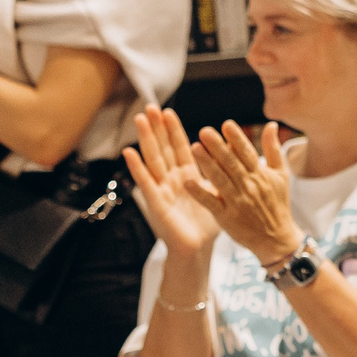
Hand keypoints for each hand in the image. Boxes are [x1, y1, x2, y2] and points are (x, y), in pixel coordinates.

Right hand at [121, 105, 221, 257]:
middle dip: (157, 128)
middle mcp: (172, 180)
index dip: (173, 130)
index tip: (168, 111)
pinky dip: (137, 168)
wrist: (197, 250)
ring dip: (146, 140)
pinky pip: (146, 183)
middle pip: (163, 148)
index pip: (179, 147)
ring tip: (140, 120)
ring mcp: (162, 190)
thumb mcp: (214, 193)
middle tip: (150, 106)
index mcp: (187, 176)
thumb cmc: (206, 224)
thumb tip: (228, 156)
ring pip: (153, 160)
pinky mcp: (156, 204)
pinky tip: (129, 153)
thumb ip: (216, 174)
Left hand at [185, 120, 304, 263]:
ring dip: (207, 164)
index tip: (226, 125)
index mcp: (260, 175)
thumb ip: (273, 149)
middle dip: (218, 147)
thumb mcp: (280, 175)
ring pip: (220, 180)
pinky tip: (187, 182)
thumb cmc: (277, 203)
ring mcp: (237, 202)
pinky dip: (199, 193)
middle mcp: (249, 186)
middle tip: (205, 131)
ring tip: (194, 148)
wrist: (277, 239)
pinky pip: (211, 203)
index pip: (247, 152)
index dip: (237, 138)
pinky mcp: (227, 217)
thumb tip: (271, 124)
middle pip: (231, 164)